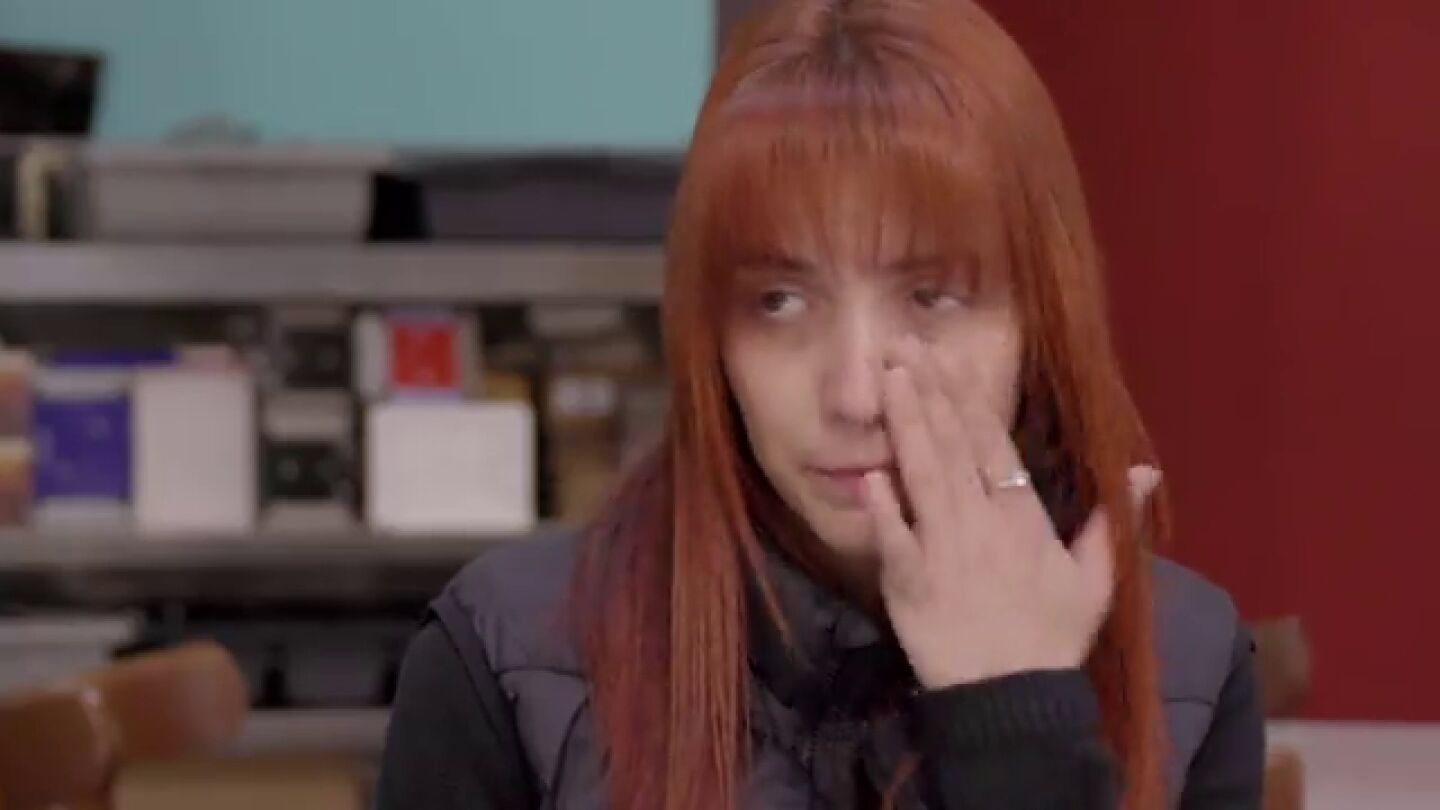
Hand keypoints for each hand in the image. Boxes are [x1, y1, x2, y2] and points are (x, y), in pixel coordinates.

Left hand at [864, 339, 1161, 688]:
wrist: (1011, 699)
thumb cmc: (1051, 639)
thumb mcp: (1095, 580)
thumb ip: (1110, 519)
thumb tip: (1144, 469)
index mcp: (1024, 518)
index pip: (992, 444)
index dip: (966, 398)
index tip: (945, 358)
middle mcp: (982, 523)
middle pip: (952, 445)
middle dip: (927, 391)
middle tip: (901, 345)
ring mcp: (941, 549)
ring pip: (922, 474)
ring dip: (905, 423)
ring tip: (887, 378)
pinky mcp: (907, 580)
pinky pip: (891, 532)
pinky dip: (880, 500)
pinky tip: (868, 466)